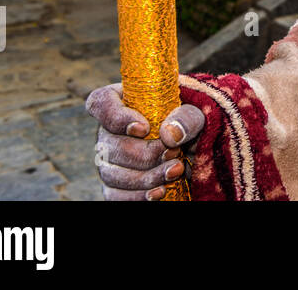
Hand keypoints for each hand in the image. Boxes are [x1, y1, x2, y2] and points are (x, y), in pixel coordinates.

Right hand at [86, 82, 205, 200]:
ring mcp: (108, 159)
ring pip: (112, 174)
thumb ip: (186, 116)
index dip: (116, 117)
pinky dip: (137, 196)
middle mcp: (108, 131)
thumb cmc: (190, 119)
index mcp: (121, 101)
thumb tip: (169, 135)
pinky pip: (115, 195)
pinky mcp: (115, 184)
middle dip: (145, 154)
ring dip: (145, 177)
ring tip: (176, 171)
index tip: (143, 128)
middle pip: (110, 146)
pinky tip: (160, 192)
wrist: (196, 145)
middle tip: (174, 153)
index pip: (101, 103)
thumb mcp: (196, 109)